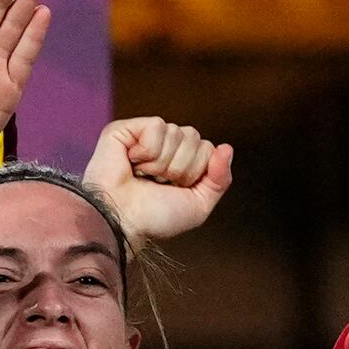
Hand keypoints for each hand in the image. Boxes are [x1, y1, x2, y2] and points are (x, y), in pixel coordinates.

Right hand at [85, 115, 236, 244]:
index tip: (172, 189)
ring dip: (163, 163)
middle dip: (181, 167)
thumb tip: (226, 147)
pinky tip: (132, 162)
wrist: (121, 222)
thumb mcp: (198, 205)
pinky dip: (148, 150)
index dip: (195, 172)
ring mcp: (141, 137)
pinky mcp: (122, 131)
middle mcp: (161, 147)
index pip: (207, 148)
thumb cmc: (152, 219)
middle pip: (194, 138)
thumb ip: (220, 178)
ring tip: (141, 175)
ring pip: (177, 132)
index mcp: (179, 162)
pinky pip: (156, 126)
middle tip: (156, 183)